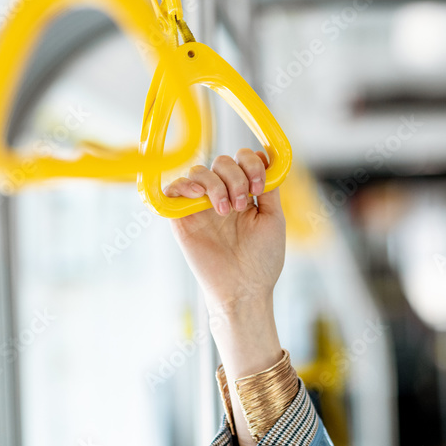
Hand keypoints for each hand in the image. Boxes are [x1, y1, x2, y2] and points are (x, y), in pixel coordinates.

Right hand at [164, 148, 285, 313]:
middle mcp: (222, 196)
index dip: (251, 164)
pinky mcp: (182, 218)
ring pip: (199, 171)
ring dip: (216, 184)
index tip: (260, 186)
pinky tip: (199, 196)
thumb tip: (265, 156)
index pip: (242, 160)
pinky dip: (183, 185)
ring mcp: (201, 206)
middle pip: (222, 161)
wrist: (244, 289)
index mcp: (245, 194)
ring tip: (226, 210)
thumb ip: (270, 187)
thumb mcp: (273, 218)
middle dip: (236, 177)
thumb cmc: (262, 260)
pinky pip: (173, 189)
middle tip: (244, 203)